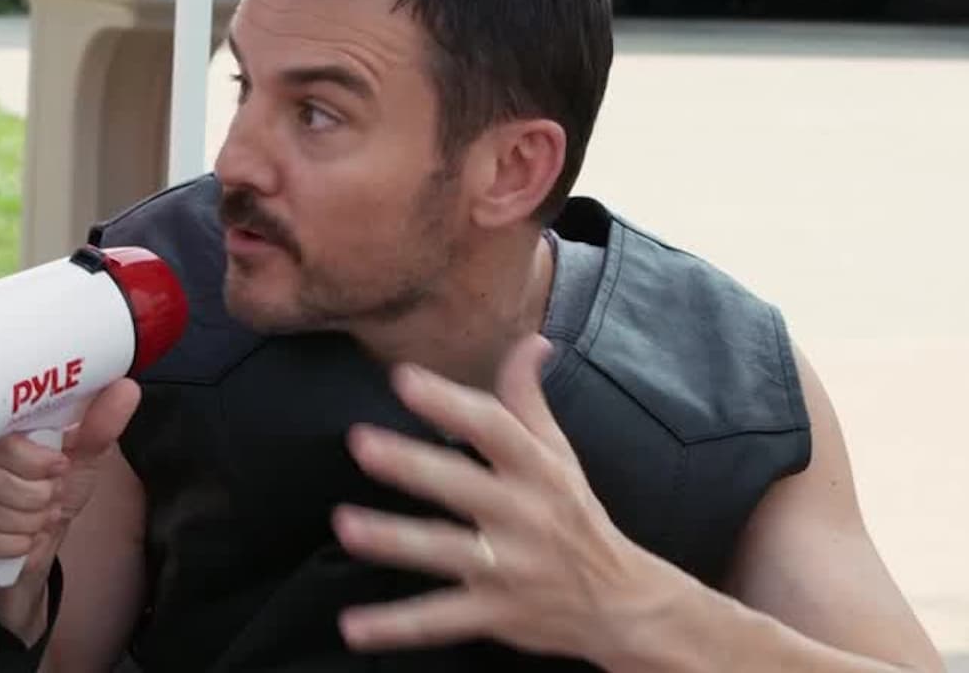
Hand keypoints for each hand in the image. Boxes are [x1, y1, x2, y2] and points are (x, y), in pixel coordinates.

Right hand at [0, 379, 141, 587]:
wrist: (30, 545)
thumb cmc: (49, 491)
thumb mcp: (79, 458)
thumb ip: (97, 426)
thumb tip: (125, 389)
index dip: (34, 461)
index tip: (58, 468)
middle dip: (32, 499)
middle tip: (50, 501)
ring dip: (21, 524)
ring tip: (36, 520)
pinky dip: (2, 545)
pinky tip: (19, 543)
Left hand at [332, 335, 680, 660]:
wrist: (622, 603)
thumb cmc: (576, 518)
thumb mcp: (560, 456)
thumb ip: (528, 401)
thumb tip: (531, 341)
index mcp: (536, 470)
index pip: (493, 427)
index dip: (449, 403)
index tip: (404, 378)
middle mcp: (522, 515)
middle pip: (462, 486)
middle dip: (412, 465)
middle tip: (360, 443)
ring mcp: (509, 567)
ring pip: (445, 551)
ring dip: (394, 540)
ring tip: (345, 527)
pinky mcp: (495, 613)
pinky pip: (439, 620)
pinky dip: (395, 627)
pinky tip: (353, 626)